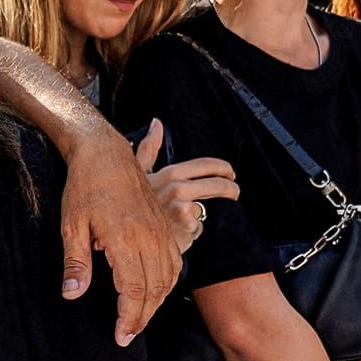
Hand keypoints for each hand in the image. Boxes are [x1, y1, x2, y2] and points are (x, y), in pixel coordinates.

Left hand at [63, 127, 181, 345]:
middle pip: (153, 290)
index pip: (133, 291)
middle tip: (127, 335)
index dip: (128, 318)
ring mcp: (160, 231)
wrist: (105, 153)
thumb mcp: (71, 225)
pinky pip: (174, 262)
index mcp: (125, 239)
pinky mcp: (164, 226)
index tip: (120, 336)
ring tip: (138, 320)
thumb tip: (72, 295)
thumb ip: (75, 263)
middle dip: (141, 318)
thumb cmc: (84, 187)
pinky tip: (154, 293)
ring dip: (155, 304)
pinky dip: (167, 284)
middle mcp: (149, 237)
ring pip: (168, 279)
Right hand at [133, 119, 236, 256]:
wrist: (125, 238)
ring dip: (200, 216)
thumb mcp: (139, 174)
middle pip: (218, 185)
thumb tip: (156, 123)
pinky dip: (192, 232)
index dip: (223, 168)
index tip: (230, 173)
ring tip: (182, 220)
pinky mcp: (187, 229)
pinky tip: (177, 233)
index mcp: (169, 174)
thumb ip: (149, 148)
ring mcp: (183, 210)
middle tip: (234, 193)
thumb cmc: (132, 204)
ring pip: (206, 209)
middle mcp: (177, 189)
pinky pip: (200, 228)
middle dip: (231, 189)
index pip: (206, 165)